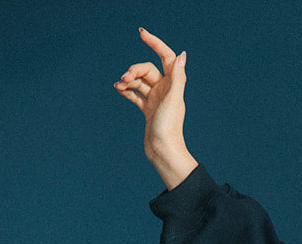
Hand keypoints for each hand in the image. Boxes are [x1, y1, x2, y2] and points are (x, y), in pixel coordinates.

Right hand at [114, 28, 195, 186]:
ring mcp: (156, 100)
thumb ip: (178, 77)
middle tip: (125, 78)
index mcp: (173, 85)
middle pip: (147, 69)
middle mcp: (166, 90)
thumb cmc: (169, 127)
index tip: (142, 33)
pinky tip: (118, 89)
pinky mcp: (148, 110)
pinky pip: (136, 95)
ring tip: (119, 86)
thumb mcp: (174, 99)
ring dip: (128, 81)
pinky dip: (127, 91)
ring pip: (139, 82)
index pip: (166, 56)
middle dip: (134, 70)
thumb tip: (182, 55)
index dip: (155, 43)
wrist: (163, 152)